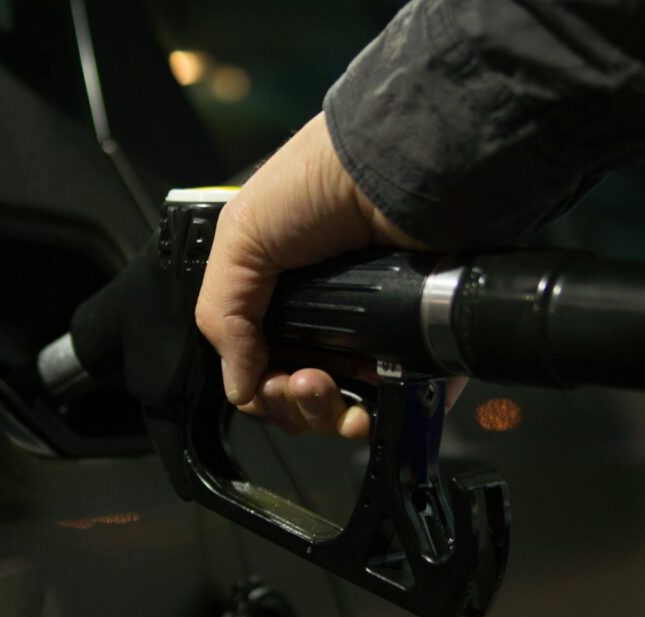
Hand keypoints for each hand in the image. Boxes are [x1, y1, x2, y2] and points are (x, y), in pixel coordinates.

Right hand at [195, 112, 463, 437]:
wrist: (399, 168)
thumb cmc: (318, 186)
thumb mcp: (242, 237)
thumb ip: (223, 314)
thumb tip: (238, 387)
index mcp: (285, 298)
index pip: (266, 367)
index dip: (262, 388)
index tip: (266, 382)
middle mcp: (332, 320)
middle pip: (305, 398)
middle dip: (294, 405)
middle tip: (302, 383)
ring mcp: (379, 336)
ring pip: (350, 410)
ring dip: (329, 417)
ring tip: (328, 388)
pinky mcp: (422, 345)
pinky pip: (403, 403)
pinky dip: (382, 420)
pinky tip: (369, 412)